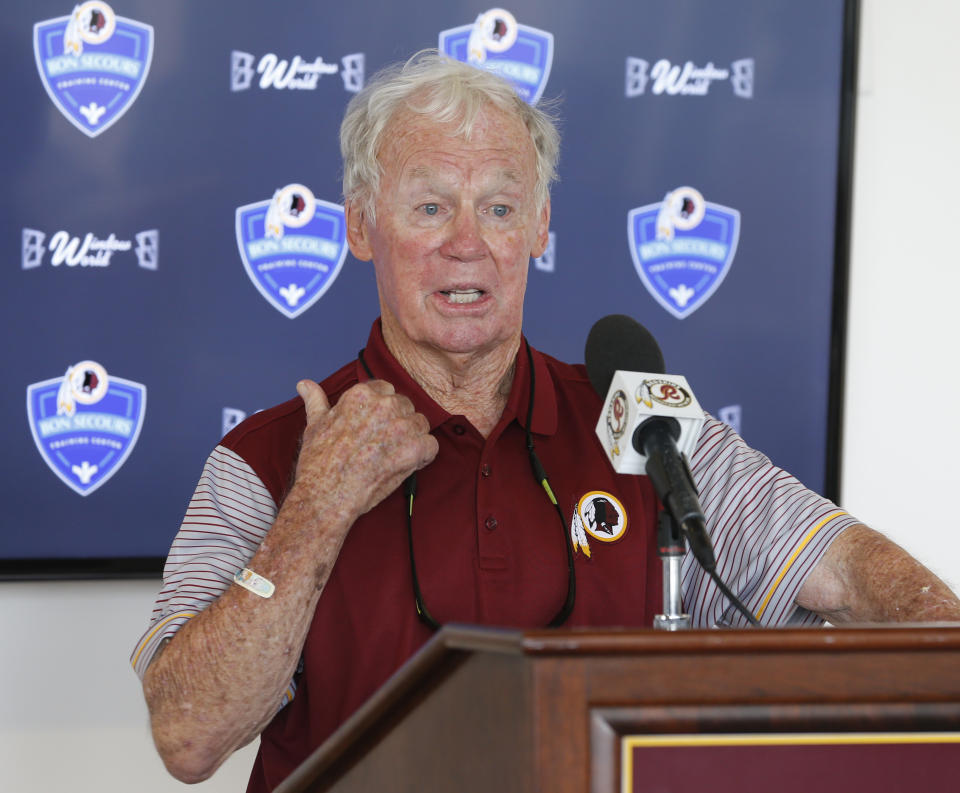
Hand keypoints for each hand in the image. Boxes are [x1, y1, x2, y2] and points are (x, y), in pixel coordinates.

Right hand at [292, 379, 438, 526]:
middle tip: (381, 446)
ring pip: (420, 425)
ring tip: (392, 457)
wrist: (326, 495)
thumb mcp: (314, 425)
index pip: (386, 391)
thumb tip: (304, 384)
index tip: (373, 427)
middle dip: (397, 424)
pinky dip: (423, 457)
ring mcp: (401, 427)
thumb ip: (316, 400)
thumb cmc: (319, 462)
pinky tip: (405, 466)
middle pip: (405, 407)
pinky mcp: (414, 450)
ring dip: (412, 439)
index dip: (381, 411)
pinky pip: (431, 446)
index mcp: (362, 394)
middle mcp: (384, 405)